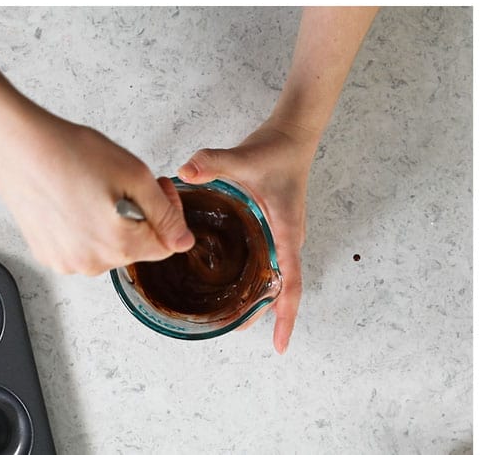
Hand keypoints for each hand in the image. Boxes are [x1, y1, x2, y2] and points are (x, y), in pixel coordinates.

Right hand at [0, 108, 193, 274]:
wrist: (17, 149)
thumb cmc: (70, 154)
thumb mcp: (134, 176)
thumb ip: (164, 214)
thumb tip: (183, 241)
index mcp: (117, 245)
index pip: (167, 245)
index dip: (170, 213)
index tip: (159, 188)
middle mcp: (90, 263)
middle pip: (139, 247)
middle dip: (144, 216)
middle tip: (129, 182)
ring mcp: (65, 262)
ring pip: (111, 248)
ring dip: (117, 222)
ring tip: (100, 188)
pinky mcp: (47, 254)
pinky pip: (84, 246)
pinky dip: (90, 226)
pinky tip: (79, 199)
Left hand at [178, 118, 317, 353]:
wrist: (293, 135)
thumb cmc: (276, 149)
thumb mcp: (244, 157)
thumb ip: (213, 162)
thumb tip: (186, 171)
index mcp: (287, 231)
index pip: (292, 282)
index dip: (287, 316)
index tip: (279, 345)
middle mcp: (289, 239)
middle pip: (283, 288)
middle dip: (266, 315)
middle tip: (237, 332)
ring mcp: (284, 235)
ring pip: (278, 278)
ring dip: (262, 299)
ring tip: (232, 316)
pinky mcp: (276, 229)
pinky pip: (272, 264)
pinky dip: (259, 281)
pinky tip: (236, 284)